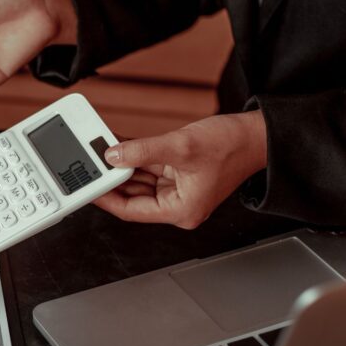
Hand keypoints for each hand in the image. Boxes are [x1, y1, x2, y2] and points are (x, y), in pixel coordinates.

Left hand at [93, 111, 267, 228]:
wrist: (257, 135)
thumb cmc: (232, 147)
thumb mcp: (180, 147)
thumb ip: (143, 151)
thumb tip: (113, 155)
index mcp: (181, 211)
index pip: (132, 210)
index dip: (106, 199)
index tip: (88, 188)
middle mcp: (178, 205)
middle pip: (133, 196)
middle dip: (113, 179)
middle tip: (90, 164)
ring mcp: (178, 190)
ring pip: (139, 180)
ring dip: (123, 165)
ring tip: (101, 151)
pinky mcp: (179, 174)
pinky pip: (149, 168)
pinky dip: (135, 157)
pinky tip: (119, 145)